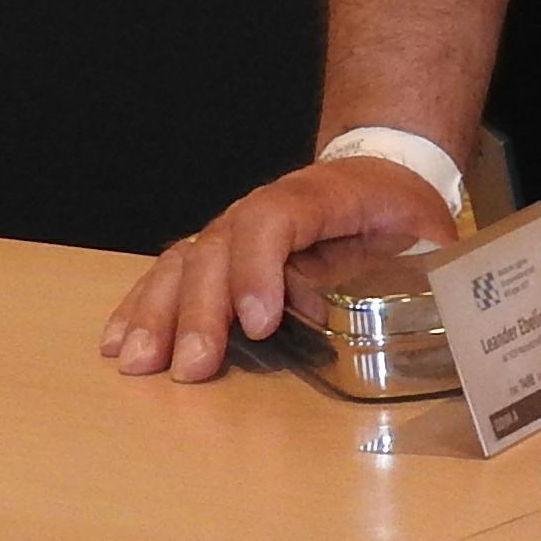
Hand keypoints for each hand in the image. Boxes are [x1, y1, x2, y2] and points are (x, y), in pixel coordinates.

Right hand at [99, 150, 459, 378]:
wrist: (379, 173)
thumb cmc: (400, 212)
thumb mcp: (422, 236)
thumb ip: (408, 273)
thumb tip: (398, 326)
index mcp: (317, 196)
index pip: (272, 220)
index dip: (258, 269)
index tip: (260, 323)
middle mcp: (261, 209)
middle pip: (216, 248)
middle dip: (200, 312)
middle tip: (194, 367)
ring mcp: (232, 231)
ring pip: (183, 263)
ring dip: (158, 314)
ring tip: (140, 363)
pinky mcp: (216, 256)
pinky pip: (169, 276)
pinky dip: (141, 308)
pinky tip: (117, 341)